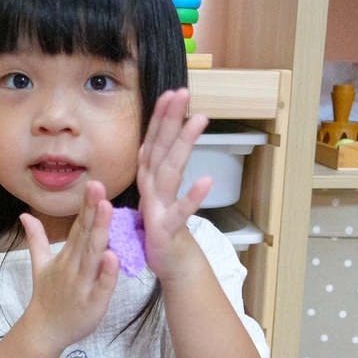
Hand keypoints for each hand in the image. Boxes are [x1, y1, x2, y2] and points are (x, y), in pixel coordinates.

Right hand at [20, 181, 118, 352]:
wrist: (44, 331)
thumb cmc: (48, 296)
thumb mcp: (40, 265)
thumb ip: (36, 238)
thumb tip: (24, 214)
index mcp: (66, 256)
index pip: (78, 227)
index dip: (86, 206)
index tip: (94, 184)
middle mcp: (73, 267)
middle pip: (85, 236)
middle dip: (93, 212)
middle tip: (100, 188)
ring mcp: (82, 285)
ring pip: (93, 256)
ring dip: (100, 233)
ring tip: (107, 210)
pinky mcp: (92, 304)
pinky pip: (102, 287)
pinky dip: (107, 274)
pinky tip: (114, 257)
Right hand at [137, 88, 211, 278]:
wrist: (170, 265)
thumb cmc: (165, 227)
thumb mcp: (161, 193)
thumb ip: (159, 167)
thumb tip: (164, 139)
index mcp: (149, 180)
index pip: (154, 143)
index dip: (161, 118)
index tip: (171, 94)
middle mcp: (151, 189)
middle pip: (160, 149)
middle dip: (170, 120)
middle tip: (181, 93)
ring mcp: (157, 208)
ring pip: (170, 171)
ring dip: (183, 144)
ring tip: (199, 120)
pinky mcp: (165, 229)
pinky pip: (180, 212)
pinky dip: (192, 197)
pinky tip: (207, 181)